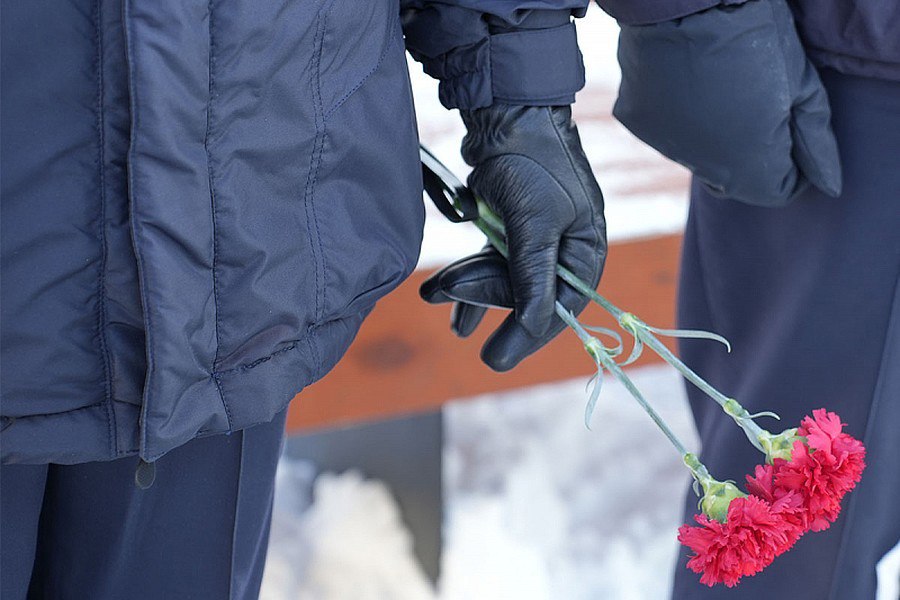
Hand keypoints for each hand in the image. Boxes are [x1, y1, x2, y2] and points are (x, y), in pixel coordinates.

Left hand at [421, 105, 606, 370]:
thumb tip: (530, 327)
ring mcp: (534, 242)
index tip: (495, 360)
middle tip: (445, 302)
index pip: (559, 308)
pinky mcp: (508, 232)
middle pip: (523, 296)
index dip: (526, 335)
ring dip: (466, 292)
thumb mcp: (535, 222)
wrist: (506, 114)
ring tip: (432, 295)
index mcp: (585, 252)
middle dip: (483, 299)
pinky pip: (486, 267)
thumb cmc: (532, 163)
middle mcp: (563, 251)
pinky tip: (442, 297)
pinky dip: (465, 280)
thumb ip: (532, 276)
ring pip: (500, 283)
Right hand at [614, 0, 840, 206]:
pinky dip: (680, 114)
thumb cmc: (756, 37)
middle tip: (758, 102)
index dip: (792, 164)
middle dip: (752, 152)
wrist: (686, 3)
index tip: (792, 128)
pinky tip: (687, 80)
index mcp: (751, 164)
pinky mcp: (639, 124)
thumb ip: (815, 142)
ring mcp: (667, 146)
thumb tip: (826, 183)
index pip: (778, 191)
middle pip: (737, 178)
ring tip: (721, 84)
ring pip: (701, 155)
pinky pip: (667, 130)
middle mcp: (705, 168)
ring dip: (715, 133)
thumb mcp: (801, 85)